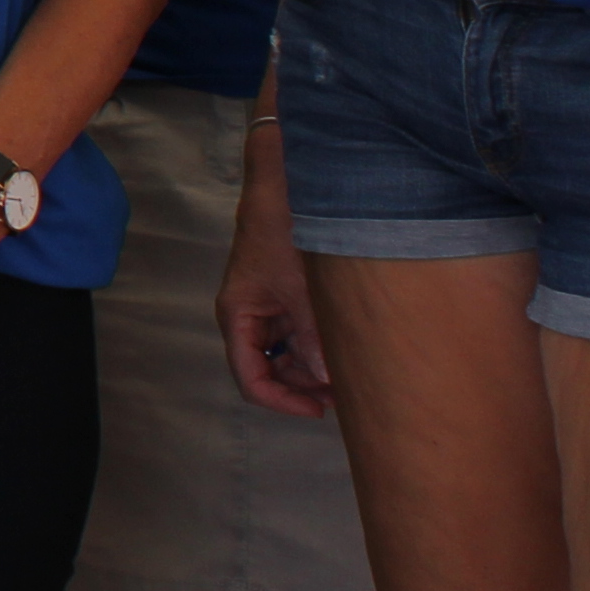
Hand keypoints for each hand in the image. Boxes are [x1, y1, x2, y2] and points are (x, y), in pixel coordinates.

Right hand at [218, 130, 332, 419]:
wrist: (292, 181)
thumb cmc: (287, 230)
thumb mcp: (302, 290)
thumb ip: (312, 339)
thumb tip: (328, 382)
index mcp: (238, 314)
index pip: (251, 379)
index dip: (284, 402)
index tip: (321, 410)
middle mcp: (250, 314)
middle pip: (270, 369)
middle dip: (304, 387)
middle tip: (346, 395)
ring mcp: (269, 303)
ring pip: (286, 353)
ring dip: (314, 368)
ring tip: (351, 374)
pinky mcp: (288, 291)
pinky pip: (299, 332)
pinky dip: (319, 345)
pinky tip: (346, 348)